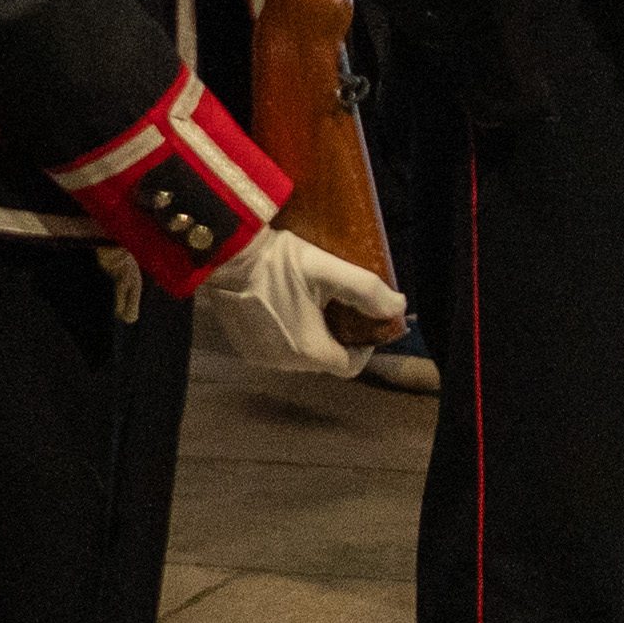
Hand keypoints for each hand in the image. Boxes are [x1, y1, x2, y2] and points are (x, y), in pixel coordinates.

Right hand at [196, 227, 404, 376]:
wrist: (224, 256)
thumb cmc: (278, 263)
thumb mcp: (329, 270)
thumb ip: (367, 291)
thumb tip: (399, 307)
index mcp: (308, 350)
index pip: (350, 366)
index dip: (365, 346)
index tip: (367, 321)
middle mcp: (283, 362)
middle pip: (326, 360)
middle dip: (340, 337)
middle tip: (343, 306)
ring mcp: (260, 357)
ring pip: (302, 355)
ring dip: (314, 334)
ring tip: (317, 303)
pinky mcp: (244, 347)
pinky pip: (279, 348)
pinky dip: (291, 333)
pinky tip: (289, 306)